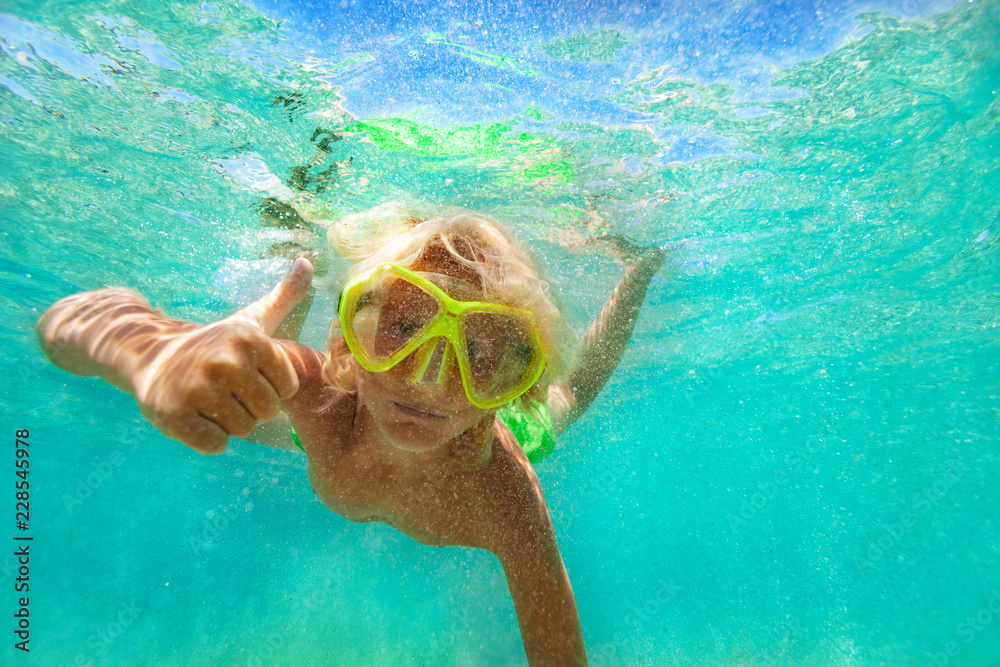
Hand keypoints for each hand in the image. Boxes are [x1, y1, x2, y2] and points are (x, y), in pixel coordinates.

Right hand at [131, 259, 312, 453]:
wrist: (149, 354)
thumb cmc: (215, 343)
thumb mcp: (251, 318)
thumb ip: (285, 295)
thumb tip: (308, 261)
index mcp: (249, 339)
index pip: (286, 389)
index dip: (270, 387)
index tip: (248, 374)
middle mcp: (224, 361)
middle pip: (266, 412)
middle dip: (251, 408)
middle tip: (227, 390)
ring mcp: (197, 388)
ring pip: (242, 430)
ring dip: (229, 422)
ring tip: (211, 400)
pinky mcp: (174, 415)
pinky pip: (216, 444)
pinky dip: (209, 438)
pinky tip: (196, 415)